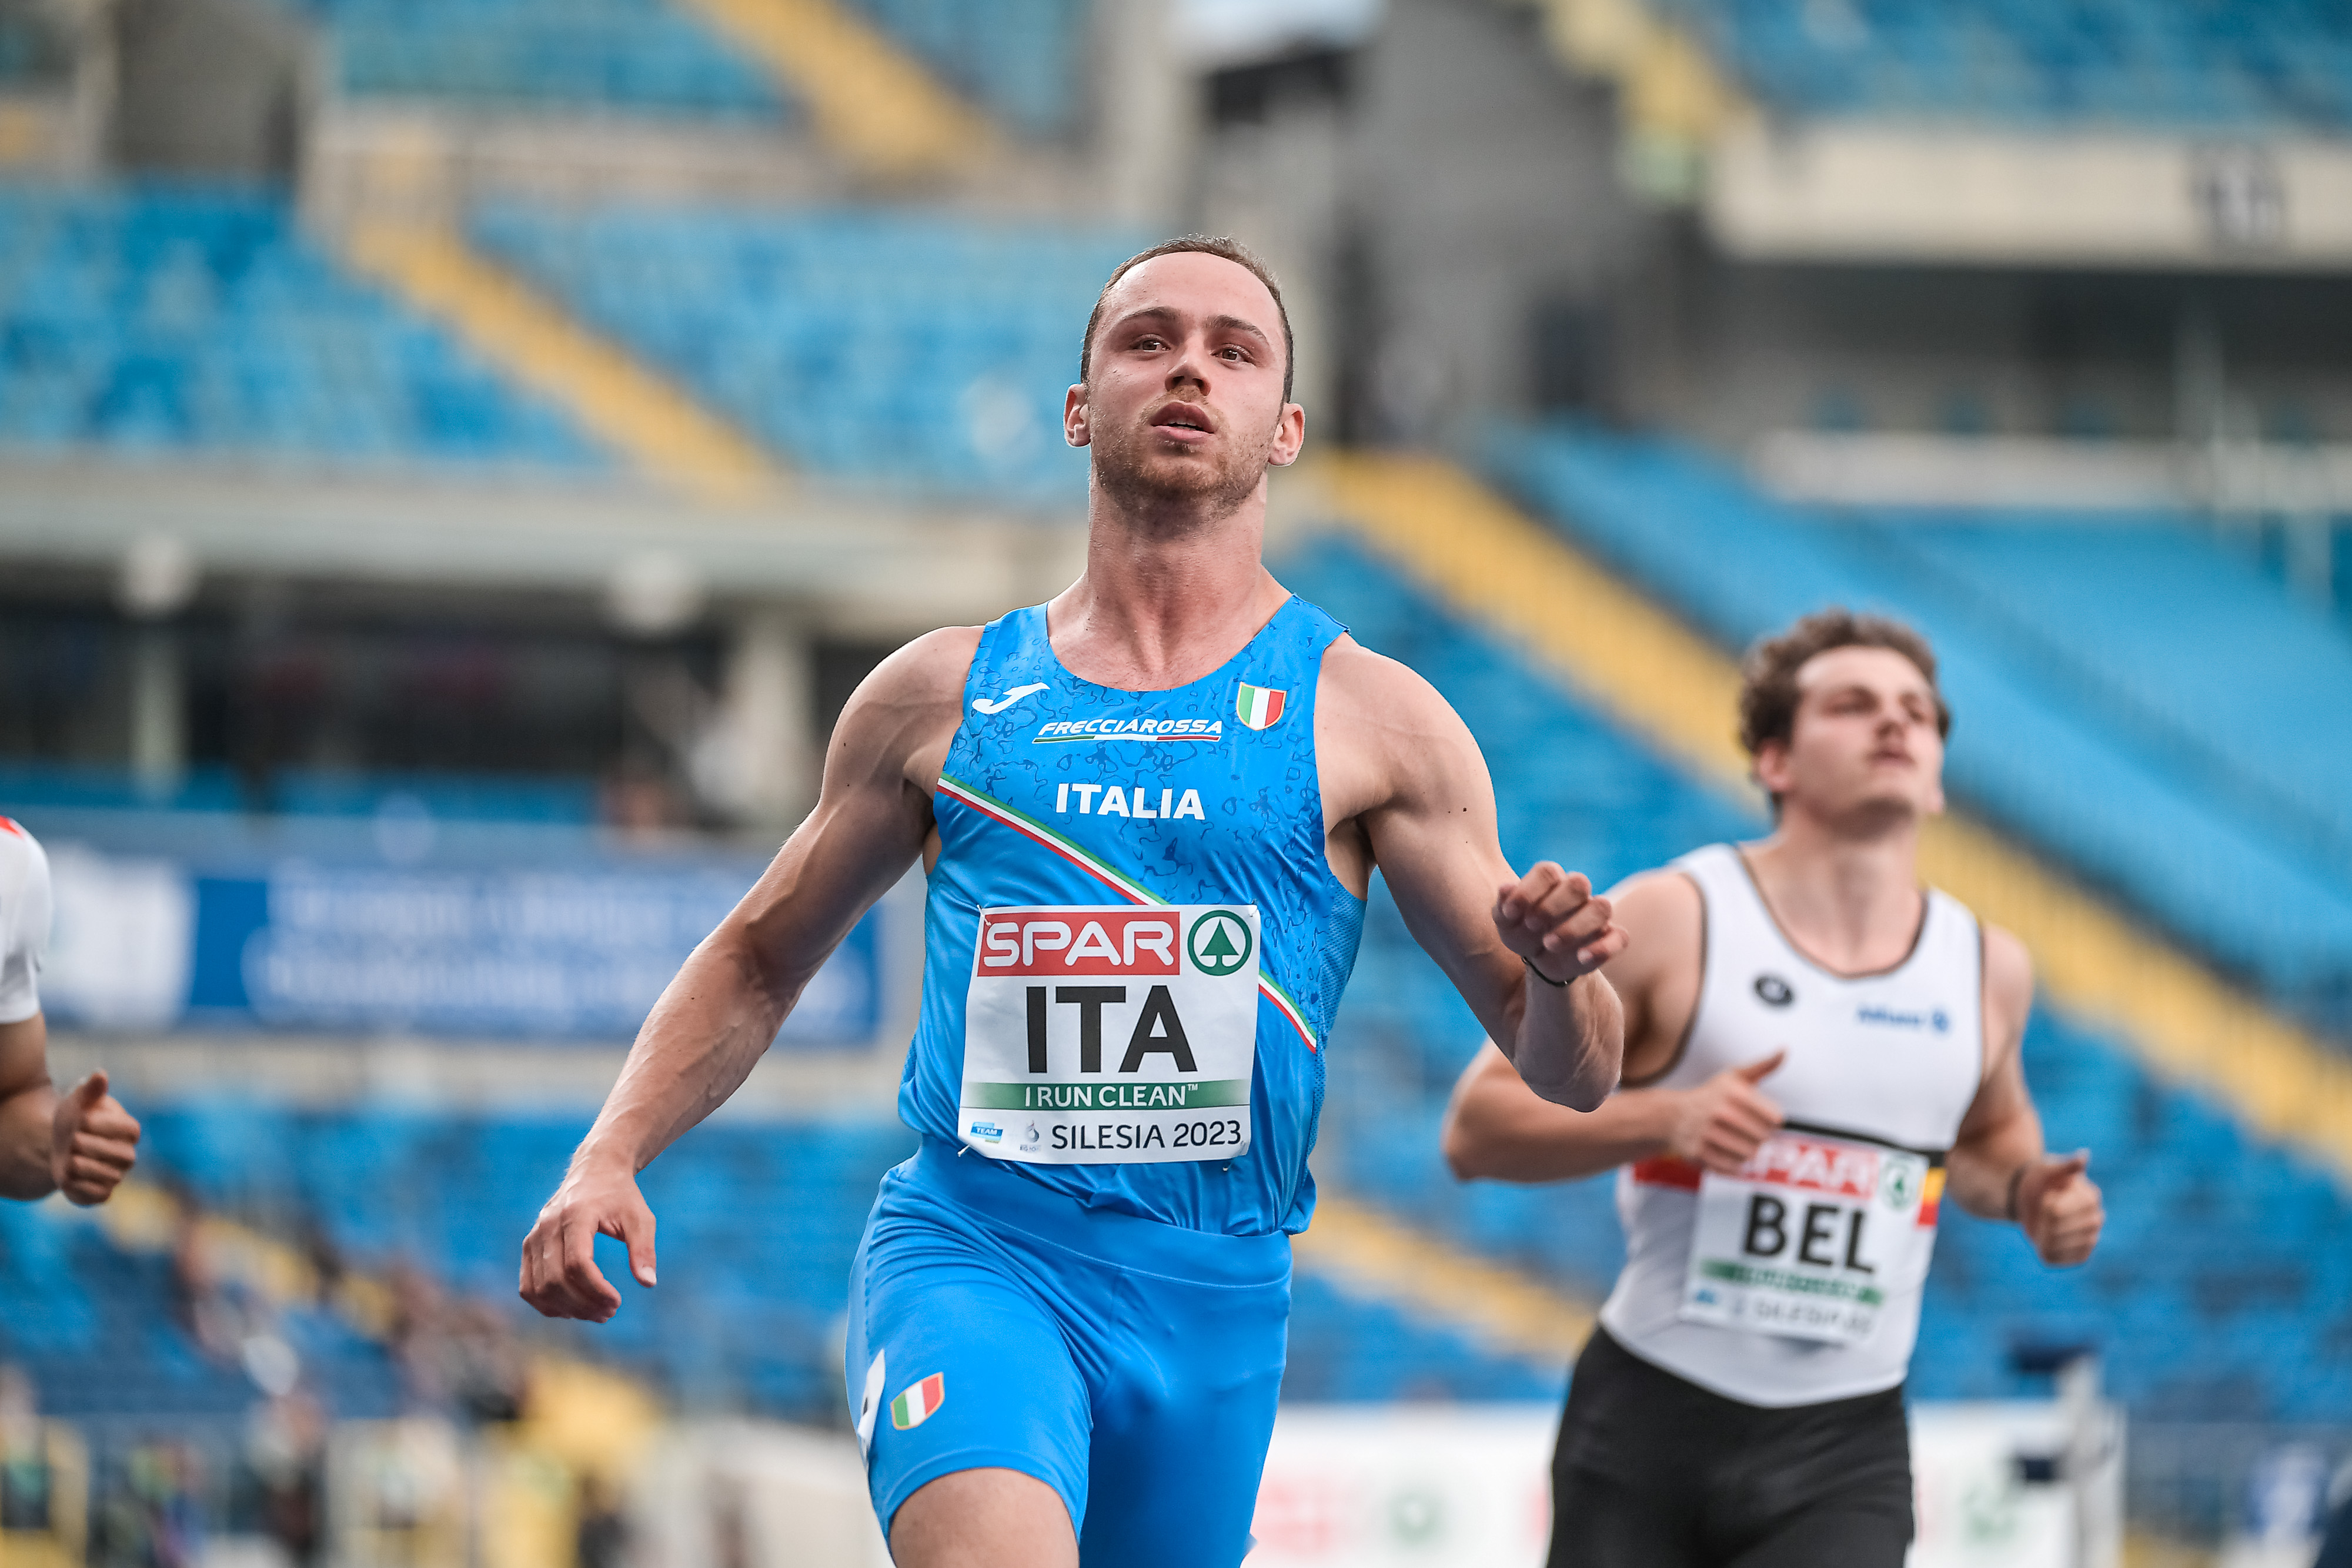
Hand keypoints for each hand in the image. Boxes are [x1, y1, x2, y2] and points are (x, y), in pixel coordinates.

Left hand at [50, 1070, 139, 1205]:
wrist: (58, 1146)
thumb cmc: (73, 1119)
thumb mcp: (77, 1101)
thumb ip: (90, 1090)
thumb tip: (100, 1074)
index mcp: (130, 1130)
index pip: (130, 1130)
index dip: (103, 1125)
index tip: (81, 1119)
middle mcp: (128, 1155)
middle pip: (119, 1154)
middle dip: (87, 1146)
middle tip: (71, 1140)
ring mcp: (116, 1176)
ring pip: (106, 1175)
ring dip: (79, 1165)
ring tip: (68, 1157)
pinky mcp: (101, 1194)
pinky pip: (98, 1196)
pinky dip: (79, 1187)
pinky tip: (67, 1175)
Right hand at [519, 1153, 657, 1321]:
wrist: (595, 1170)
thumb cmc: (621, 1196)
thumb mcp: (640, 1218)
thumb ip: (644, 1250)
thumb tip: (649, 1283)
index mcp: (575, 1215)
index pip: (577, 1263)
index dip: (595, 1290)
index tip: (617, 1302)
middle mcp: (547, 1225)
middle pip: (555, 1280)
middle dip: (583, 1304)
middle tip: (610, 1312)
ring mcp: (534, 1236)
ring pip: (538, 1288)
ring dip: (566, 1309)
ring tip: (596, 1313)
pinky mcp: (529, 1246)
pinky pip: (528, 1286)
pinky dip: (546, 1305)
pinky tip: (573, 1310)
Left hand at [1494, 863, 1626, 983]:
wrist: (1542, 960)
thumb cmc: (1523, 932)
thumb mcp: (1507, 924)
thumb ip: (1504, 908)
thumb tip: (1505, 889)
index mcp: (1551, 881)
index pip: (1547, 872)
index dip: (1529, 890)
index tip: (1511, 913)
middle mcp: (1577, 893)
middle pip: (1578, 883)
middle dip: (1553, 906)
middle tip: (1532, 925)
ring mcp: (1596, 914)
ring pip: (1601, 908)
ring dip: (1575, 927)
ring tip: (1550, 944)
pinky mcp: (1611, 938)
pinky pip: (1619, 937)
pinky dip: (1603, 948)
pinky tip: (1582, 958)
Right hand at [1665, 1051, 1784, 1173]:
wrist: (1671, 1115)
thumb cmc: (1710, 1096)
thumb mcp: (1734, 1076)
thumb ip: (1763, 1065)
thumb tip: (1784, 1050)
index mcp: (1735, 1092)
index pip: (1776, 1118)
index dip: (1770, 1119)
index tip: (1760, 1116)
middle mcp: (1722, 1112)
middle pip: (1764, 1138)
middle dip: (1759, 1135)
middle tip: (1745, 1129)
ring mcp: (1709, 1134)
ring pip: (1751, 1155)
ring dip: (1747, 1150)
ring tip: (1735, 1140)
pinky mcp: (1700, 1152)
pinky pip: (1734, 1167)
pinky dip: (1733, 1163)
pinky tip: (1725, 1151)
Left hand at [2017, 1150, 2101, 1266]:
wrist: (2036, 1196)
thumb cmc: (2042, 1179)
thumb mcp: (2049, 1168)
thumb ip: (2066, 1166)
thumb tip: (2084, 1156)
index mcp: (2090, 1198)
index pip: (2056, 1213)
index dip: (2044, 1206)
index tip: (2046, 1197)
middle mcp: (2095, 1220)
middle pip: (2055, 1231)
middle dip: (2040, 1221)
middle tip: (2042, 1210)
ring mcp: (2090, 1239)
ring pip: (2054, 1247)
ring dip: (2039, 1236)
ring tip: (2042, 1224)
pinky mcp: (2080, 1255)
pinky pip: (2056, 1260)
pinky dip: (2044, 1251)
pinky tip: (2045, 1239)